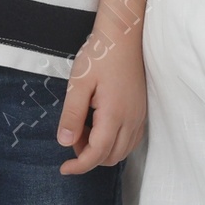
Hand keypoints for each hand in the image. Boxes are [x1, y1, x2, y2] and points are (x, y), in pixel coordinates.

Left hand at [56, 24, 145, 174]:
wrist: (124, 36)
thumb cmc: (100, 55)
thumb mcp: (78, 83)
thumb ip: (71, 114)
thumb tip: (64, 142)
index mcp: (114, 115)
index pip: (97, 154)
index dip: (79, 166)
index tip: (63, 168)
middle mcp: (131, 120)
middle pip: (110, 157)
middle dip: (88, 155)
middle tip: (72, 133)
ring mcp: (139, 117)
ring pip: (122, 151)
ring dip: (101, 149)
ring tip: (84, 126)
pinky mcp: (141, 111)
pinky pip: (130, 140)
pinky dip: (114, 142)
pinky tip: (99, 124)